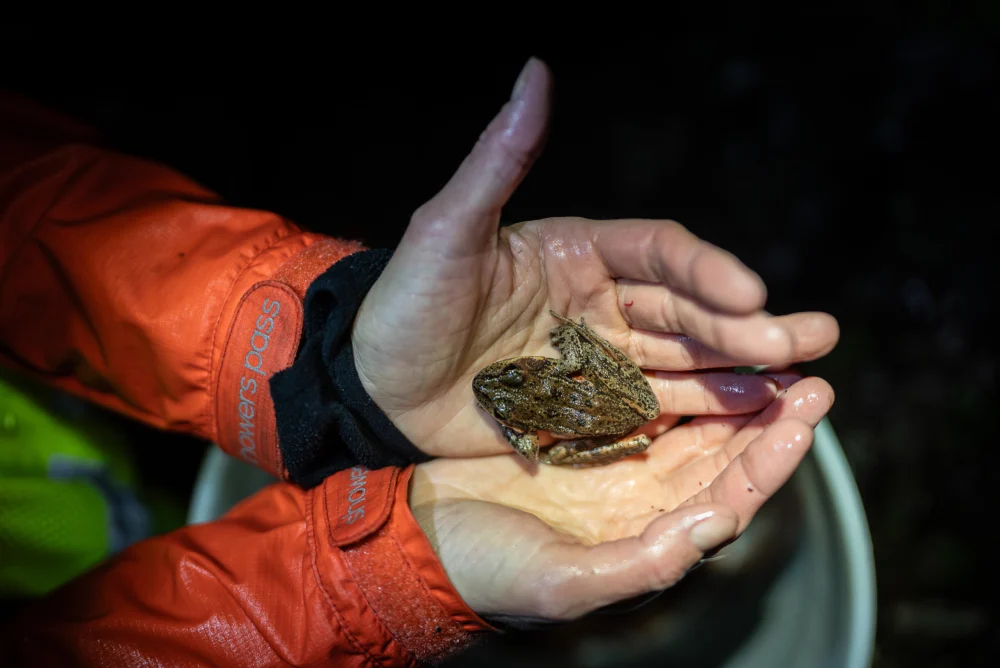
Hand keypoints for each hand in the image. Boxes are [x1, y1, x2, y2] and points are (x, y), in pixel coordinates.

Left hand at [353, 57, 838, 457]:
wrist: (372, 386)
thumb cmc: (405, 303)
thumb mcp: (447, 230)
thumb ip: (499, 159)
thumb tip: (536, 70)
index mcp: (577, 251)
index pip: (660, 255)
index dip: (706, 272)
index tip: (749, 293)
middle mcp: (599, 301)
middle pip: (687, 310)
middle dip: (744, 326)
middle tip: (806, 342)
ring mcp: (597, 358)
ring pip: (683, 359)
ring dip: (740, 368)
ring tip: (798, 384)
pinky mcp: (589, 409)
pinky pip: (654, 407)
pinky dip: (701, 411)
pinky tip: (749, 416)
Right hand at [407, 376, 832, 618]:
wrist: (417, 534)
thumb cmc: (485, 570)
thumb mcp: (559, 581)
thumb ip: (637, 565)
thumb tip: (712, 525)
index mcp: (646, 535)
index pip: (728, 498)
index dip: (770, 460)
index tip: (806, 417)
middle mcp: (641, 495)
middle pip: (724, 452)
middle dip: (771, 413)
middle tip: (812, 371)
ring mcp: (614, 454)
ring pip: (693, 417)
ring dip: (733, 382)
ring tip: (773, 343)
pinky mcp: (582, 420)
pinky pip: (644, 389)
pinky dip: (674, 366)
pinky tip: (695, 338)